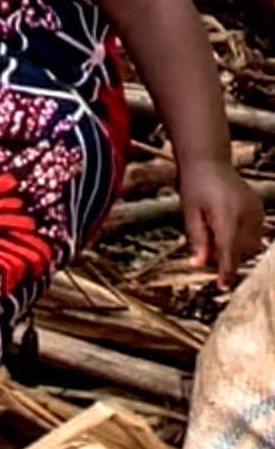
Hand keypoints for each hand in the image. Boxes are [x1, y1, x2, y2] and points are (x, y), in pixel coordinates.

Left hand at [180, 157, 264, 285]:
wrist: (208, 162)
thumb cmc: (194, 185)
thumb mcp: (189, 212)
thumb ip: (196, 239)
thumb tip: (198, 264)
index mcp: (226, 213)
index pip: (228, 249)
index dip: (226, 270)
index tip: (223, 286)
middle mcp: (245, 213)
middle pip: (241, 250)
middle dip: (226, 256)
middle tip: (207, 248)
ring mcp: (256, 211)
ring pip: (251, 245)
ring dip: (235, 248)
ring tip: (215, 230)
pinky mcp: (259, 210)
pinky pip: (255, 234)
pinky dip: (242, 238)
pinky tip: (226, 225)